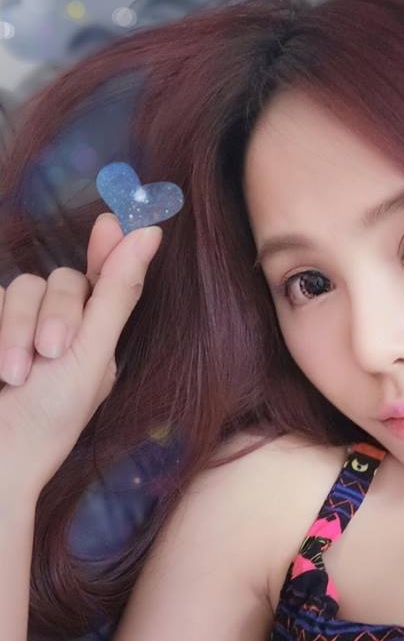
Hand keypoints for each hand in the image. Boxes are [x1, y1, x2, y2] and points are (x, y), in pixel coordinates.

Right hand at [0, 213, 161, 496]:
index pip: (102, 281)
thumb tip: (152, 233)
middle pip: (58, 280)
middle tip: (50, 356)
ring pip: (19, 287)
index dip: (108, 250)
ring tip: (13, 376)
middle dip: (54, 316)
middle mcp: (56, 327)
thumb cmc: (49, 419)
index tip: (112, 221)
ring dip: (16, 329)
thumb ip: (116, 294)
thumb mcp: (91, 355)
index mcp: (94, 338)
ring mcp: (15, 327)